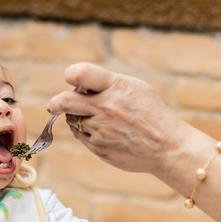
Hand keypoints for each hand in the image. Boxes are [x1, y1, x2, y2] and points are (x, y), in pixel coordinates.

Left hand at [48, 63, 191, 173]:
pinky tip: (104, 132)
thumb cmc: (151, 113)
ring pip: (73, 120)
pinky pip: (81, 136)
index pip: (80, 74)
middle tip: (53, 105)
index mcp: (115, 86)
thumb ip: (107, 83)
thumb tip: (79, 83)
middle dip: (56, 103)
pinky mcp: (99, 147)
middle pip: (65, 101)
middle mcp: (106, 107)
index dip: (71, 75)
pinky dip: (86, 133)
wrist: (166, 146)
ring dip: (78, 118)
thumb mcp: (135, 88)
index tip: (70, 79)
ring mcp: (101, 129)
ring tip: (98, 119)